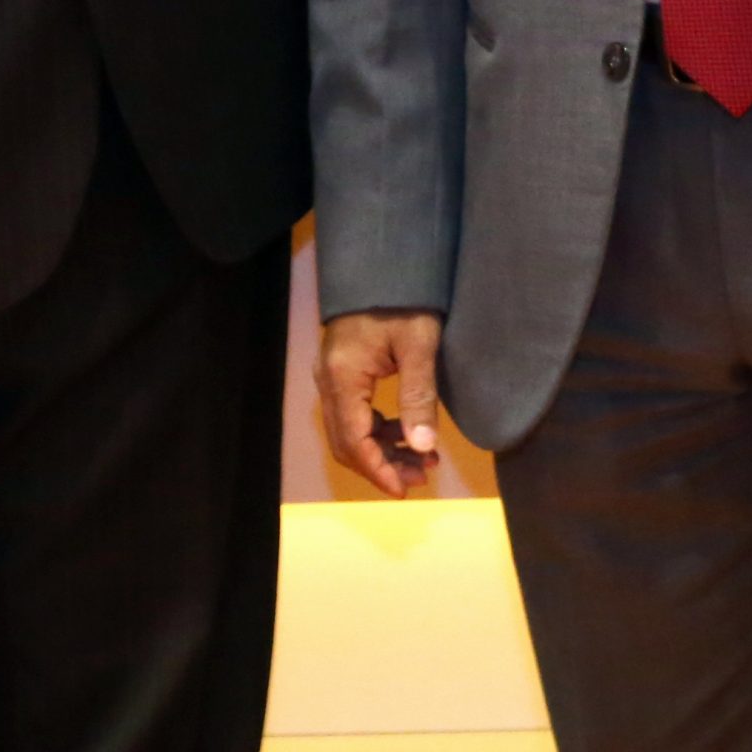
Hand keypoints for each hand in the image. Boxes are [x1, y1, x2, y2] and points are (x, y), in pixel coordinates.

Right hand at [317, 310, 445, 495]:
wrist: (386, 262)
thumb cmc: (405, 300)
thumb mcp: (419, 345)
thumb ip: (419, 396)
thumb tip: (423, 448)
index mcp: (342, 376)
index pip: (354, 440)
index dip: (378, 470)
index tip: (406, 489)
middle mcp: (328, 380)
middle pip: (346, 441)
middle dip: (382, 465)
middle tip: (421, 476)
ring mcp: (331, 375)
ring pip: (348, 430)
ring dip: (381, 450)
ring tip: (423, 459)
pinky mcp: (341, 370)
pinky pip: (352, 413)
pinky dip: (377, 430)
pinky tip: (407, 434)